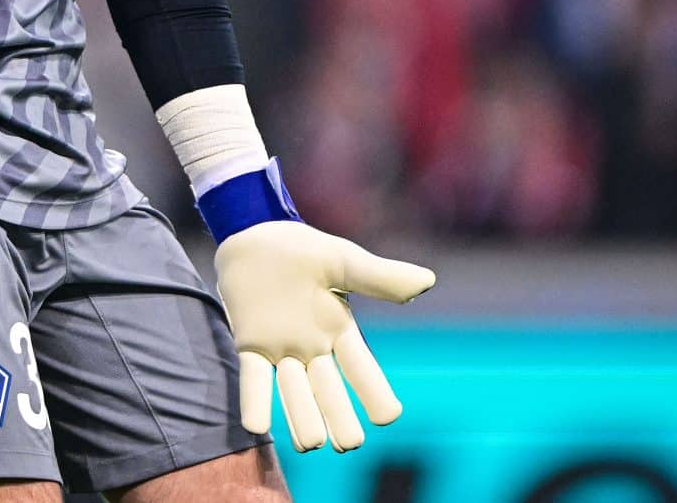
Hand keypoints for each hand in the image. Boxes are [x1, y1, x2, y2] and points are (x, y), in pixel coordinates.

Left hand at [213, 220, 434, 452]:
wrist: (254, 232)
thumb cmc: (302, 249)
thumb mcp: (343, 261)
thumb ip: (379, 277)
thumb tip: (426, 281)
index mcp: (340, 331)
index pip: (362, 369)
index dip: (374, 393)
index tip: (388, 416)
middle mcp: (313, 348)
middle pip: (329, 391)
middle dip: (339, 417)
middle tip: (349, 443)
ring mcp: (281, 350)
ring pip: (295, 393)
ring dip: (302, 418)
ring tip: (311, 444)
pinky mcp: (250, 345)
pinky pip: (254, 378)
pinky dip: (256, 402)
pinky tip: (257, 426)